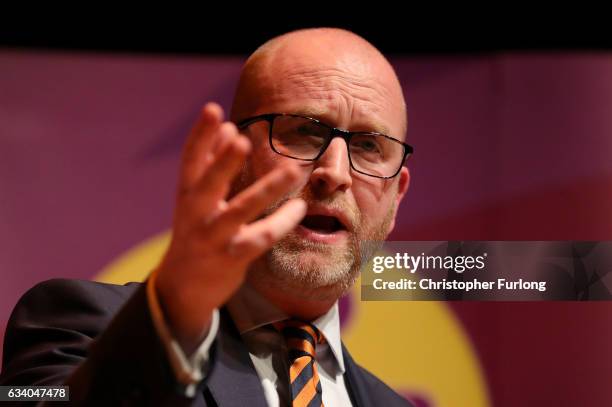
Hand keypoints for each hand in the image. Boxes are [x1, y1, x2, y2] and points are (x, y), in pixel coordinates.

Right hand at [153, 103, 305, 352]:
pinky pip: (262, 237)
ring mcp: (214, 236)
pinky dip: (282, 222)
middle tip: (240, 138)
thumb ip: (211, 162)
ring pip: (242, 210)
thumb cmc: (196, 230)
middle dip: (224, 162)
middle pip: (208, 184)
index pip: (191, 160)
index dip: (200, 135)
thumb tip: (227, 126)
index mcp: (187, 193)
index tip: (212, 109)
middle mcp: (196, 214)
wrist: (184, 286)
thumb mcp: (197, 197)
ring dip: (268, 189)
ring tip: (293, 169)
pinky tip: (300, 208)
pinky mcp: (233, 257)